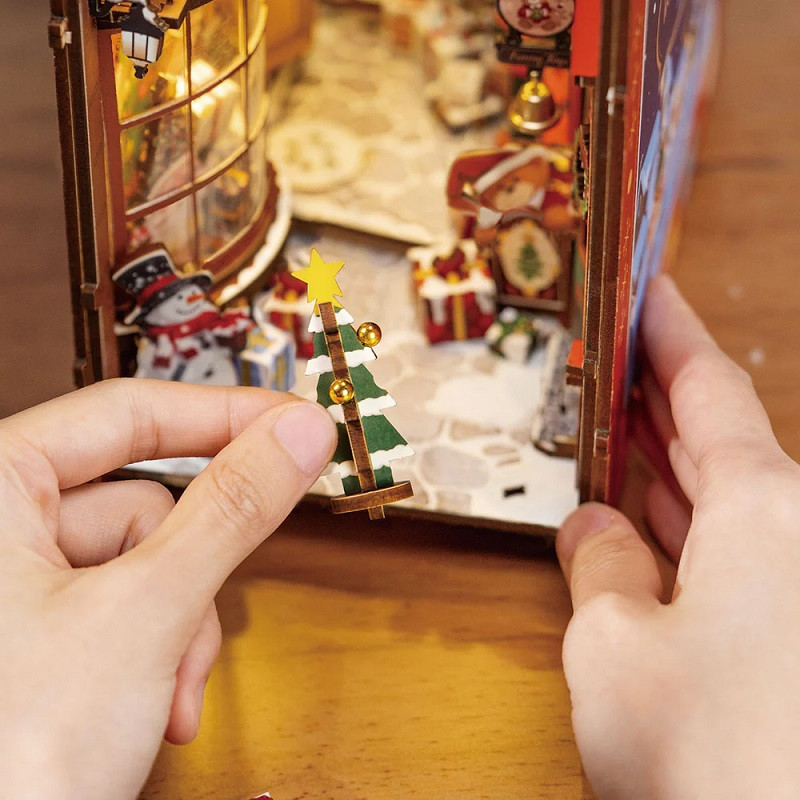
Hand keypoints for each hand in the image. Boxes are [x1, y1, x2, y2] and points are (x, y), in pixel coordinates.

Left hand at [0, 380, 334, 799]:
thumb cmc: (7, 762)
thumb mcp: (143, 613)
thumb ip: (230, 510)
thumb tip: (296, 436)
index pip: (130, 413)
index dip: (223, 414)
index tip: (292, 424)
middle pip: (143, 502)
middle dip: (191, 575)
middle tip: (209, 608)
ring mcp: (14, 586)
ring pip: (144, 566)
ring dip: (177, 629)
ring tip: (165, 693)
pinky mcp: (37, 632)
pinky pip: (127, 608)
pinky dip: (155, 654)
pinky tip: (150, 708)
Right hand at [557, 276, 799, 798]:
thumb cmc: (719, 760)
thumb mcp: (616, 651)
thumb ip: (599, 572)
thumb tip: (593, 531)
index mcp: (762, 512)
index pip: (708, 389)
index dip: (670, 332)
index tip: (649, 289)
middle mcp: (793, 536)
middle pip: (716, 437)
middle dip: (658, 394)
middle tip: (610, 357)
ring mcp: (795, 586)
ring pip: (723, 499)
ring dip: (664, 462)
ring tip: (612, 427)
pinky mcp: (789, 635)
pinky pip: (729, 554)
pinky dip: (682, 529)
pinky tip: (643, 524)